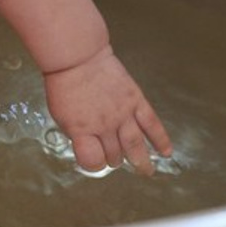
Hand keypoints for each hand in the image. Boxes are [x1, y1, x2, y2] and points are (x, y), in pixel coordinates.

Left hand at [44, 47, 172, 175]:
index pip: (93, 161)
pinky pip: (151, 125)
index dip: (94, 164)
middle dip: (115, 160)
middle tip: (117, 162)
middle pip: (114, 154)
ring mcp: (122, 114)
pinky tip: (165, 152)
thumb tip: (86, 143)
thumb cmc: (64, 80)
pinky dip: (160, 140)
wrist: (77, 57)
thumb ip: (76, 132)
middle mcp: (104, 126)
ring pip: (135, 145)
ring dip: (141, 160)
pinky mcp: (135, 101)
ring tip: (145, 170)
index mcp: (81, 131)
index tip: (95, 162)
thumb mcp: (60, 113)